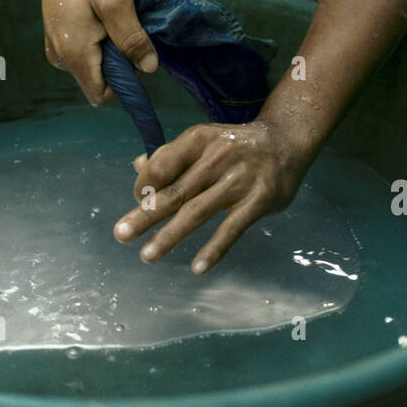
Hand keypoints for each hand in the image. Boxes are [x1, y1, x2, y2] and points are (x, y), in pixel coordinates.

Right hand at [37, 0, 157, 104]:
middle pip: (99, 81)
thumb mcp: (118, 2)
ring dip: (111, 50)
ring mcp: (59, 50)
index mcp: (75, 54)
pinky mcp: (61, 40)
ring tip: (112, 18)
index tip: (134, 54)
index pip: (101, 95)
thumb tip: (149, 68)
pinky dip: (100, 42)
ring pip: (94, 67)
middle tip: (124, 27)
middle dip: (119, 62)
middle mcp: (63, 58)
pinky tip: (101, 16)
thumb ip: (132, 38)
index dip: (124, 83)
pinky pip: (86, 53)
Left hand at [113, 117, 303, 272]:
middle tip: (121, 234)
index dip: (144, 183)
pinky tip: (197, 267)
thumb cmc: (234, 145)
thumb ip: (171, 155)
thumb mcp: (204, 140)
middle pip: (175, 191)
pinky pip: (232, 228)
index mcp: (199, 139)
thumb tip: (137, 166)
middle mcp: (217, 157)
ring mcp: (239, 180)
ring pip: (198, 212)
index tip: (138, 199)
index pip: (162, 163)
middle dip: (146, 215)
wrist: (285, 141)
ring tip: (147, 255)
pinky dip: (214, 249)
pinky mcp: (259, 200)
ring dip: (170, 235)